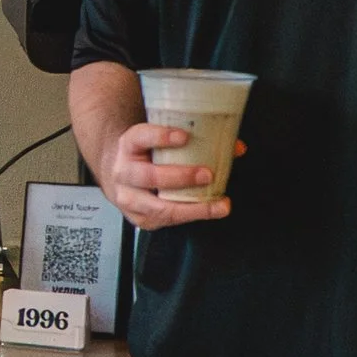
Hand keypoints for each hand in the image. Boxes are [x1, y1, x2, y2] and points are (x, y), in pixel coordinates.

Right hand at [101, 118, 239, 230]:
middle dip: (180, 177)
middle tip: (207, 174)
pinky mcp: (139, 218)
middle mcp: (124, 172)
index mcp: (129, 146)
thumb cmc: (146, 155)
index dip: (160, 137)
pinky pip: (165, 220)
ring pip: (157, 206)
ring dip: (190, 206)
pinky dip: (189, 216)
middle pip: (148, 176)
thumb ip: (194, 140)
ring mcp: (128, 198)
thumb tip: (237, 147)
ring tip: (215, 204)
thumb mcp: (160, 141)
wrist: (120, 174)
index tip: (184, 136)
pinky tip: (208, 211)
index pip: (140, 137)